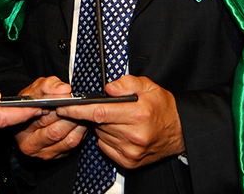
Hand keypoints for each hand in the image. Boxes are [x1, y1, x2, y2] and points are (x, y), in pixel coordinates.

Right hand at [13, 77, 86, 159]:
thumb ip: (49, 86)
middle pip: (56, 131)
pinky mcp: (58, 155)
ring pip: (68, 140)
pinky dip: (81, 131)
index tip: (67, 98)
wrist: (33, 112)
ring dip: (78, 124)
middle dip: (70, 116)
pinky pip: (74, 144)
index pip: (41, 119)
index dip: (57, 108)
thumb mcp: (37, 88)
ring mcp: (45, 153)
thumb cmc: (34, 100)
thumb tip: (64, 90)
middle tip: (78, 104)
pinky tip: (81, 120)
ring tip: (81, 111)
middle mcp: (31, 146)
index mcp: (21, 129)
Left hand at [55, 75, 183, 168]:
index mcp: (138, 114)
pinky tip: (120, 131)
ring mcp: (131, 151)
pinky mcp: (129, 162)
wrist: (179, 131)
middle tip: (101, 107)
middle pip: (98, 124)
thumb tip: (108, 88)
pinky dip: (108, 138)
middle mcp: (134, 135)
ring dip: (102, 126)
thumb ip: (127, 83)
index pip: (99, 112)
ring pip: (101, 135)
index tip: (64, 107)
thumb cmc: (162, 107)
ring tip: (117, 118)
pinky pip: (106, 147)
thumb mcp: (148, 86)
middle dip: (93, 114)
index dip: (78, 110)